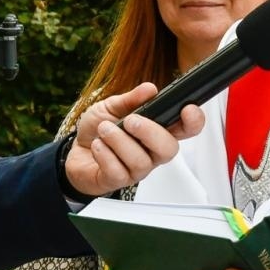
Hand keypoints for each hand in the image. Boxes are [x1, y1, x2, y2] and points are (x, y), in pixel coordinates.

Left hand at [62, 82, 203, 196]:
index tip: (187, 109)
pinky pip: (118, 171)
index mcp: (157, 131)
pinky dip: (104, 154)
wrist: (75, 152)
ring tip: (103, 129)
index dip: (194, 121)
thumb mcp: (111, 107)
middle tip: (130, 121)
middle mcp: (152, 152)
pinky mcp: (118, 181)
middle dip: (150, 132)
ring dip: (119, 140)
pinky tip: (97, 146)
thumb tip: (150, 89)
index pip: (186, 129)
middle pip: (169, 149)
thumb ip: (131, 99)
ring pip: (141, 161)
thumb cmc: (98, 130)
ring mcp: (137, 169)